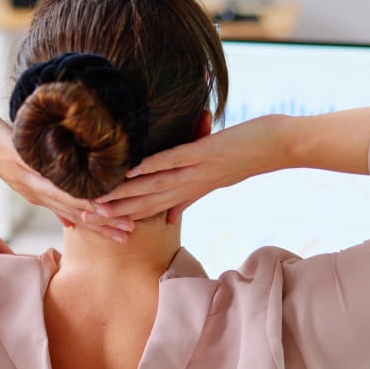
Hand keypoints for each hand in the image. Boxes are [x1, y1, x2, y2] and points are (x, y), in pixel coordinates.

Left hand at [0, 102, 134, 241]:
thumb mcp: (28, 163)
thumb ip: (51, 186)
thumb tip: (71, 209)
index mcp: (38, 193)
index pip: (75, 214)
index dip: (100, 225)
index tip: (125, 233)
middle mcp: (34, 193)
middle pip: (75, 214)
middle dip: (104, 225)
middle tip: (129, 234)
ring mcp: (27, 181)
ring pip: (66, 202)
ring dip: (93, 214)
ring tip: (117, 219)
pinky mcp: (20, 166)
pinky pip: (50, 184)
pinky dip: (71, 194)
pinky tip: (88, 198)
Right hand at [95, 116, 286, 222]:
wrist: (282, 147)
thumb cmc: (249, 156)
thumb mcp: (215, 180)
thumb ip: (190, 196)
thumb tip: (171, 215)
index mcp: (193, 190)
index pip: (153, 208)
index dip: (126, 215)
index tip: (98, 222)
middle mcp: (193, 185)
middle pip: (149, 201)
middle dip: (118, 209)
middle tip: (88, 215)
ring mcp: (199, 170)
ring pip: (156, 185)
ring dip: (127, 191)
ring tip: (100, 196)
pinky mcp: (207, 153)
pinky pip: (175, 160)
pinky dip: (153, 165)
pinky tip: (132, 168)